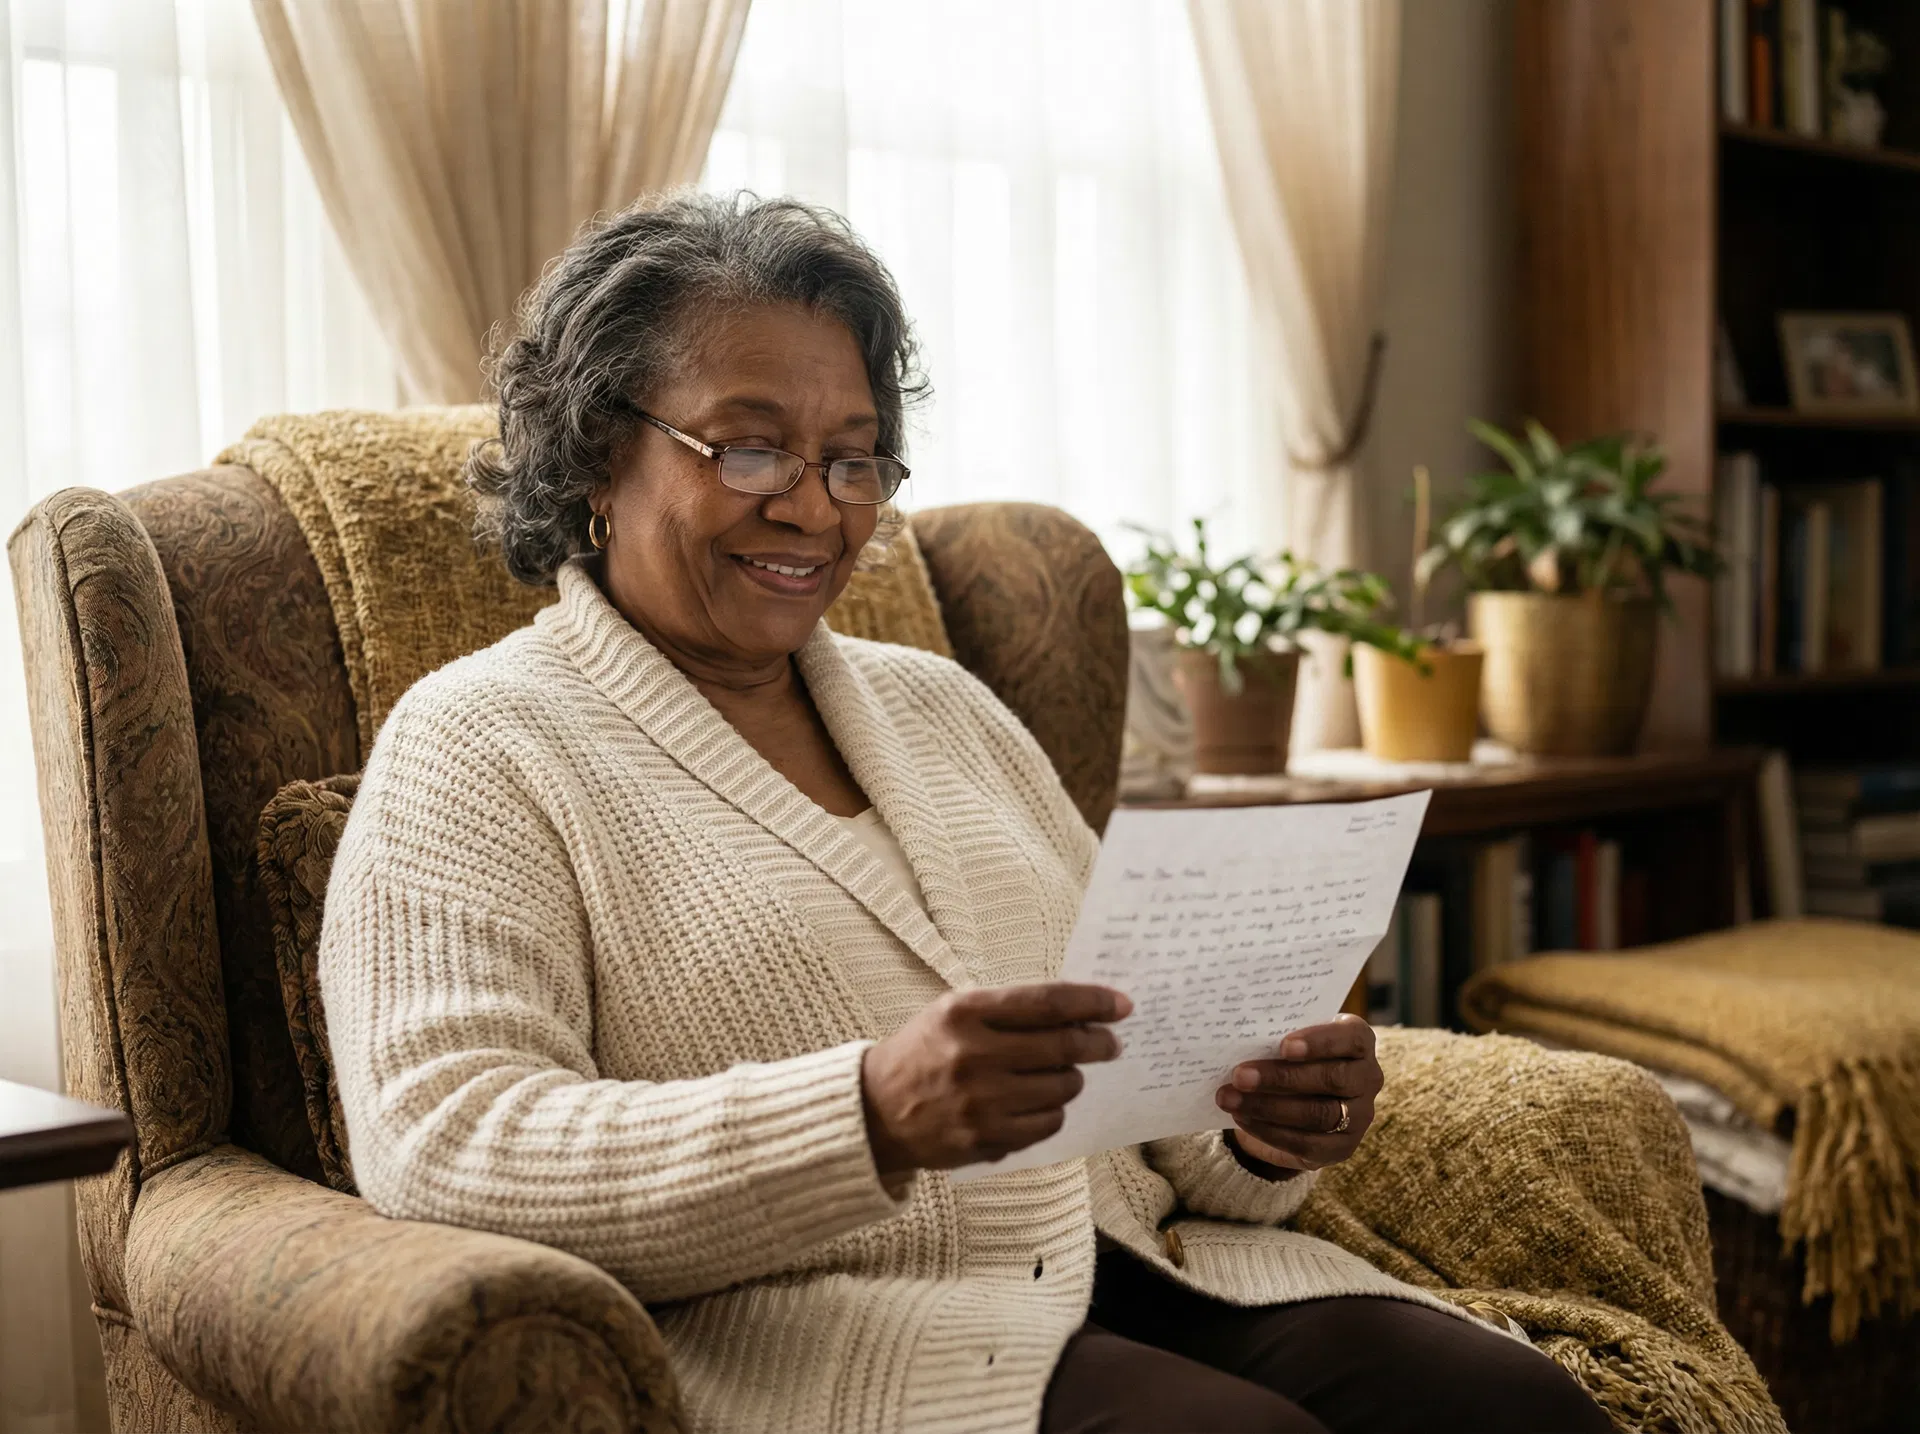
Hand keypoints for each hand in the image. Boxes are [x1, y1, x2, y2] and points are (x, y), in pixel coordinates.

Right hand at [862, 982, 1130, 1186]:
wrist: (876, 1110)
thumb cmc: (925, 1052)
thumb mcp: (955, 1012)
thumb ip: (1010, 1011)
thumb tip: (1080, 1015)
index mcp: (965, 1012)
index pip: (1046, 1003)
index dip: (1091, 1003)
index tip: (1121, 1005)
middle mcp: (973, 1055)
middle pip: (1062, 1047)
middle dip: (1098, 1044)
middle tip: (1111, 1044)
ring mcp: (980, 1101)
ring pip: (1061, 1088)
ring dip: (1071, 1079)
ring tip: (1060, 1075)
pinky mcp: (985, 1138)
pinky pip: (1048, 1124)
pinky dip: (1054, 1111)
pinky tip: (1038, 1103)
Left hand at [1214, 1014, 1380, 1174]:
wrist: (1295, 1098)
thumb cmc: (1291, 1056)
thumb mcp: (1289, 1039)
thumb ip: (1277, 1036)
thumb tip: (1239, 1038)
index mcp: (1359, 1042)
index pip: (1351, 1038)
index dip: (1319, 1042)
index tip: (1283, 1045)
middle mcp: (1368, 1078)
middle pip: (1332, 1078)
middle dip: (1282, 1078)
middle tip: (1240, 1075)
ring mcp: (1359, 1116)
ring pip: (1319, 1114)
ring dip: (1268, 1107)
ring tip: (1230, 1099)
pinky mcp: (1342, 1147)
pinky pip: (1307, 1143)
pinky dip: (1270, 1131)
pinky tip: (1242, 1119)